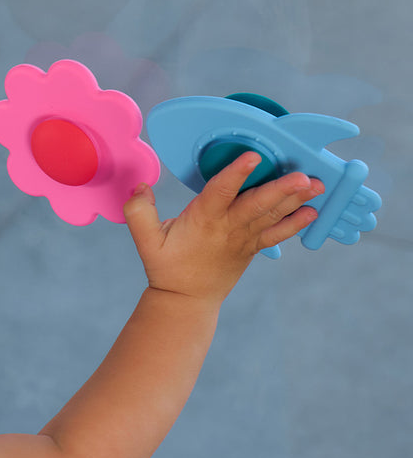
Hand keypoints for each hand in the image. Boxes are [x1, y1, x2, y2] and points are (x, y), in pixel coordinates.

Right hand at [124, 152, 323, 305]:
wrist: (187, 301)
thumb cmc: (167, 267)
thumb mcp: (145, 241)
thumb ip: (139, 212)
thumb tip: (141, 186)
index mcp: (203, 220)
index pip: (220, 193)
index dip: (236, 174)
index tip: (252, 156)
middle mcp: (228, 228)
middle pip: (257, 205)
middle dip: (281, 190)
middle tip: (304, 176)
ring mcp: (243, 239)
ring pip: (272, 216)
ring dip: (295, 200)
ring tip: (317, 185)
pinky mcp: (252, 247)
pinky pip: (277, 234)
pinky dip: (295, 223)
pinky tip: (312, 212)